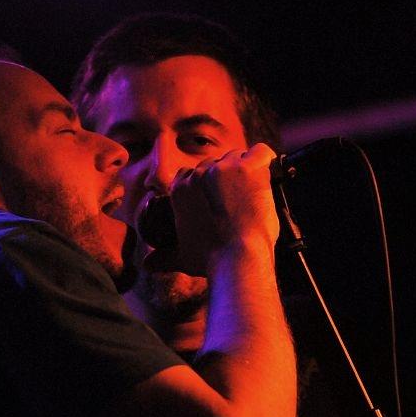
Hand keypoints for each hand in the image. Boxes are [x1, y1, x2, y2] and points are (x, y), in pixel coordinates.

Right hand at [144, 143, 279, 274]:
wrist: (236, 259)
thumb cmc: (210, 260)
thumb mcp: (180, 257)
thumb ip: (162, 258)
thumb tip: (147, 264)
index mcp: (180, 188)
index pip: (192, 172)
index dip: (206, 184)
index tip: (217, 197)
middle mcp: (199, 173)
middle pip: (215, 162)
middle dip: (226, 177)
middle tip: (237, 198)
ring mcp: (224, 168)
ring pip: (237, 156)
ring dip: (245, 170)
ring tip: (252, 190)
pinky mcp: (248, 168)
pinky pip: (260, 151)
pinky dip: (265, 159)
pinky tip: (268, 169)